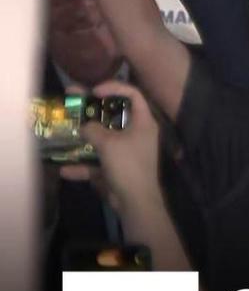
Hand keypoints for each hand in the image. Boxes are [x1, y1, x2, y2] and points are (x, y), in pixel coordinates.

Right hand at [73, 81, 160, 214]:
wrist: (136, 202)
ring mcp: (126, 151)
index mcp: (143, 122)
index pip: (133, 95)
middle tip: (72, 98)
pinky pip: (97, 163)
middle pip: (113, 115)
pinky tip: (65, 170)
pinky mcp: (116, 167)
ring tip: (63, 128)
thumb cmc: (128, 165)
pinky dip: (82, 167)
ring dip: (83, 135)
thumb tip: (84, 125)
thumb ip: (93, 129)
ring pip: (102, 138)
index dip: (114, 88)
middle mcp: (136, 133)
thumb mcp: (108, 143)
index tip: (94, 90)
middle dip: (91, 108)